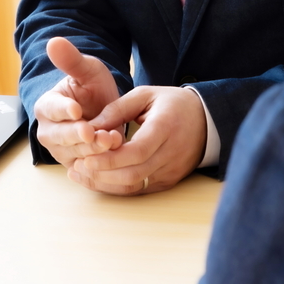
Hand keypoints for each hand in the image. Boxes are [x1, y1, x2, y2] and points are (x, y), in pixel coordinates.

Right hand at [33, 37, 125, 167]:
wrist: (103, 109)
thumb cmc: (91, 87)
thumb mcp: (87, 70)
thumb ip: (71, 60)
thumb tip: (54, 42)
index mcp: (46, 106)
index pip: (52, 108)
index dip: (63, 110)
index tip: (76, 110)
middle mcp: (49, 132)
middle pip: (61, 137)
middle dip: (79, 135)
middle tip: (96, 132)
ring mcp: (61, 151)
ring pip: (75, 154)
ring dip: (93, 150)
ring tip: (112, 140)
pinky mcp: (76, 165)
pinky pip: (85, 168)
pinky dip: (99, 164)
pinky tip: (114, 156)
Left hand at [70, 85, 206, 194]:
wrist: (207, 120)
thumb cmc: (172, 104)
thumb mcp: (145, 95)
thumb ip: (116, 109)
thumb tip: (90, 127)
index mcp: (166, 127)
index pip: (137, 151)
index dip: (109, 159)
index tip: (85, 158)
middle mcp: (171, 153)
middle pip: (133, 173)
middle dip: (101, 174)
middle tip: (76, 168)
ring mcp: (172, 171)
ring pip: (135, 186)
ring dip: (105, 184)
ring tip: (80, 174)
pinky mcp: (169, 181)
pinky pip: (140, 189)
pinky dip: (116, 186)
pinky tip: (98, 179)